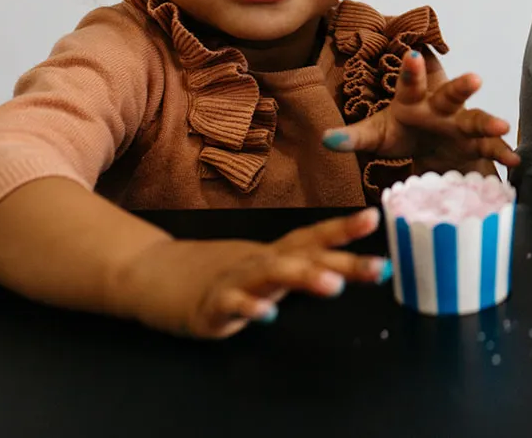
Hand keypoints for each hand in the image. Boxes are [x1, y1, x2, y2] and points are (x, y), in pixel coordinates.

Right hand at [112, 208, 387, 338]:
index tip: (375, 217)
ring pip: (272, 275)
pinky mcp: (210, 306)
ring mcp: (235, 281)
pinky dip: (250, 309)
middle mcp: (260, 262)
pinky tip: (268, 315)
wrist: (152, 274)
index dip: (344, 228)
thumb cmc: (218, 272)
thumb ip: (299, 267)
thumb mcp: (264, 267)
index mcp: (276, 254)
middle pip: (305, 256)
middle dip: (344, 261)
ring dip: (303, 277)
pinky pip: (232, 306)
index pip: (314, 237)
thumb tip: (346, 267)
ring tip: (333, 285)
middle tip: (379, 268)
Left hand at [322, 49, 519, 171]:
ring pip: (476, 118)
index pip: (410, 83)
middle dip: (462, 87)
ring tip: (503, 126)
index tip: (411, 54)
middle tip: (475, 79)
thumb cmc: (399, 134)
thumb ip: (353, 136)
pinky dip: (502, 152)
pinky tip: (514, 161)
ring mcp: (460, 125)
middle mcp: (440, 108)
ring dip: (489, 122)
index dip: (412, 70)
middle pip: (452, 94)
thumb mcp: (375, 136)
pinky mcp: (474, 144)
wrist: (425, 150)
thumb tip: (326, 140)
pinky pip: (490, 147)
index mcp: (413, 100)